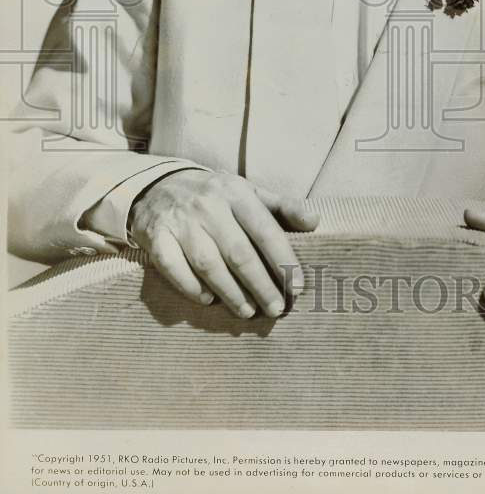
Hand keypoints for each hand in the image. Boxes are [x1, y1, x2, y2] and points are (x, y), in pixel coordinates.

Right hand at [130, 170, 318, 318]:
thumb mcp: (249, 192)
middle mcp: (208, 205)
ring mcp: (180, 222)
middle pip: (238, 253)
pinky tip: (208, 299)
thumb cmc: (216, 195)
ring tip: (248, 311)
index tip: (297, 287)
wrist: (159, 186)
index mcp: (236, 192)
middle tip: (276, 309)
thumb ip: (282, 206)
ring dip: (230, 293)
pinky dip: (192, 288)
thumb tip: (315, 221)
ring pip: (209, 264)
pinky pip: (174, 269)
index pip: (265, 230)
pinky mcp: (156, 237)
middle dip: (261, 285)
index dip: (283, 260)